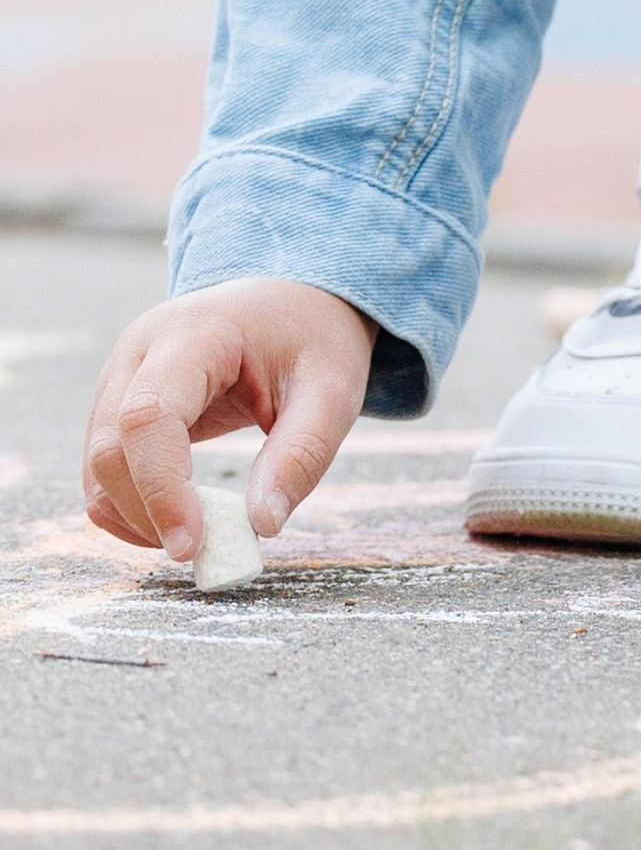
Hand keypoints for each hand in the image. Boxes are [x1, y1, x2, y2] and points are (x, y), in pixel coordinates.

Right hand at [84, 280, 375, 563]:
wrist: (294, 298)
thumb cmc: (314, 339)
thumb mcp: (333, 390)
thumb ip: (302, 454)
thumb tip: (262, 526)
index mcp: (194, 332)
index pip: (148, 416)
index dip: (160, 488)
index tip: (191, 545)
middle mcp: (140, 349)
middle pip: (110, 447)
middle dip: (146, 512)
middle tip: (204, 550)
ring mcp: (121, 374)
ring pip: (97, 465)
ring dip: (135, 515)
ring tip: (200, 531)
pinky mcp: (118, 402)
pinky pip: (102, 468)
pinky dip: (130, 506)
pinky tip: (179, 517)